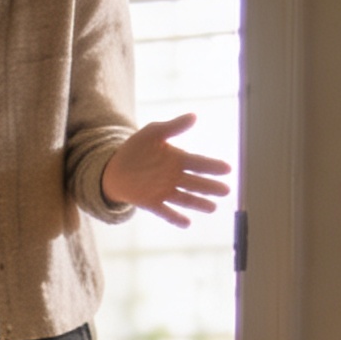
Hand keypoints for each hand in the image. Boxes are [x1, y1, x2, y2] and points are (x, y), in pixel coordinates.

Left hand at [103, 113, 231, 227]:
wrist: (114, 168)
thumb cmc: (136, 149)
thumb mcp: (152, 133)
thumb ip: (173, 126)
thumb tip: (194, 116)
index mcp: (177, 159)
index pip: (198, 163)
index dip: (212, 166)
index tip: (227, 168)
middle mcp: (174, 177)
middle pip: (195, 183)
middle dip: (210, 187)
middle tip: (226, 191)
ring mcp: (163, 191)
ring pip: (184, 198)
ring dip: (198, 203)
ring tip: (212, 208)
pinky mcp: (151, 203)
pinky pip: (165, 211)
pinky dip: (175, 218)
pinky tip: (187, 223)